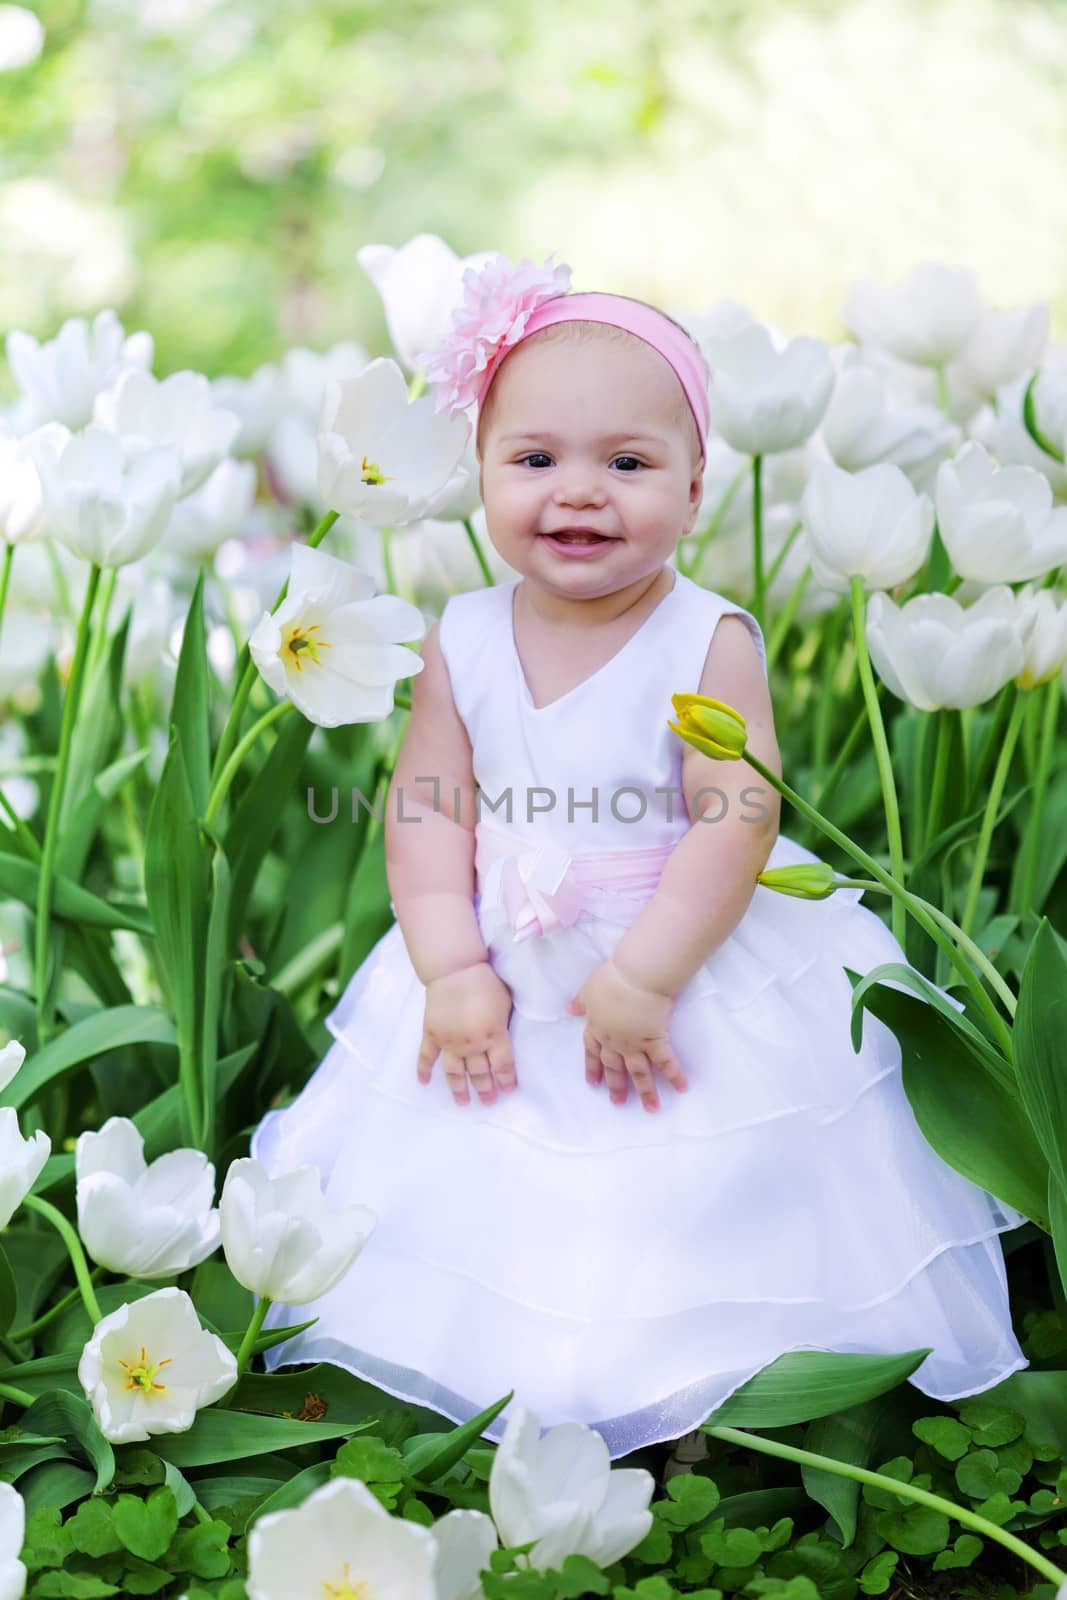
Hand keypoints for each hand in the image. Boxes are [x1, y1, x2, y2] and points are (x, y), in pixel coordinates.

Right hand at [417, 960, 517, 1106]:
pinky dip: (424, 1071)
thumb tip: (504, 1039)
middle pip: (480, 1073)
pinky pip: (426, 1058)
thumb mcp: (506, 1004)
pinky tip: (424, 1083)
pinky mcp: (432, 1035)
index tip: (509, 1091)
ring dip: (459, 1089)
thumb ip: (503, 1025)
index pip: (503, 1066)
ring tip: (462, 1102)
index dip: (506, 1080)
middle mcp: (472, 1045)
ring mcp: (449, 1042)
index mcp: (494, 1036)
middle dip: (485, 1090)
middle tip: (488, 1102)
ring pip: (455, 1073)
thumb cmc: (485, 983)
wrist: (454, 970)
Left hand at [566, 958, 687, 1113]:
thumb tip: (569, 1008)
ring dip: (645, 1092)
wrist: (636, 977)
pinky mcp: (655, 1040)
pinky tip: (682, 1088)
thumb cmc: (612, 979)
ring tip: (651, 1108)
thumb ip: (581, 1001)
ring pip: (639, 1073)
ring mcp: (635, 1043)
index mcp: (597, 1027)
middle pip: (615, 1068)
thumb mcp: (590, 988)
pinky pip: (666, 1062)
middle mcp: (615, 1041)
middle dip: (616, 1086)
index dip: (593, 1067)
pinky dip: (675, 1075)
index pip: (592, 1051)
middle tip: (618, 1103)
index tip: (593, 1083)